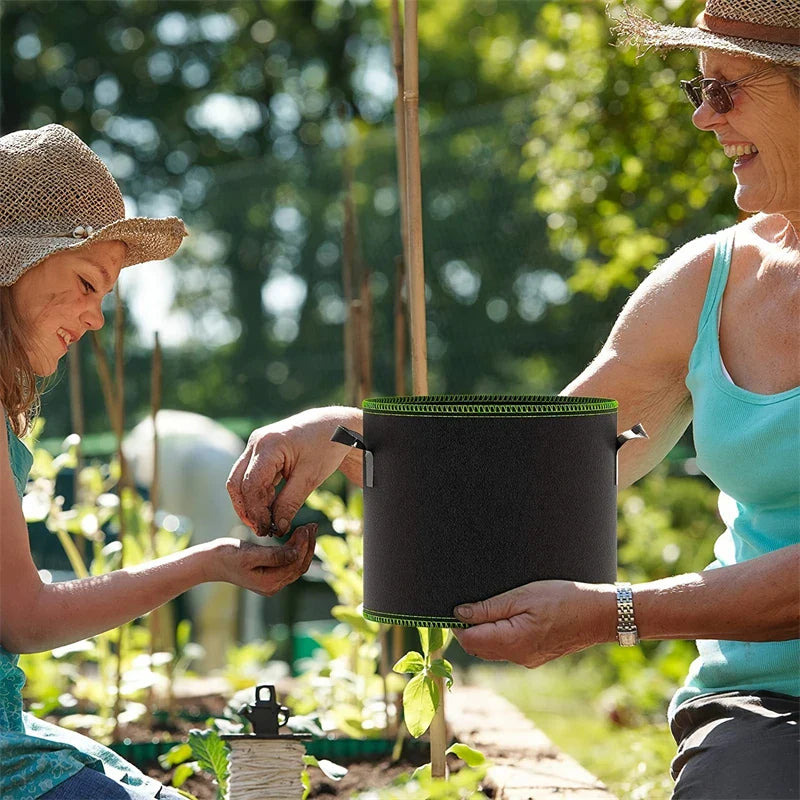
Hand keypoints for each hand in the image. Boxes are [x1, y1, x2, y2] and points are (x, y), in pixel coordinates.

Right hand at [212, 523, 317, 595]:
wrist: (211, 562)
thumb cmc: (227, 555)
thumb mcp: (250, 553)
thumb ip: (274, 555)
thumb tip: (296, 553)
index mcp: (269, 583)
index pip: (295, 564)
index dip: (304, 545)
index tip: (306, 526)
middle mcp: (273, 586)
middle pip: (299, 566)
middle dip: (308, 545)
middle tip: (311, 525)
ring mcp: (272, 582)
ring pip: (296, 565)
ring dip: (304, 547)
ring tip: (308, 528)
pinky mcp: (270, 575)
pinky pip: (289, 563)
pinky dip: (295, 549)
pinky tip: (297, 536)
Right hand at [226, 406, 362, 536]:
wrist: (332, 426)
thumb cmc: (326, 447)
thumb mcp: (311, 477)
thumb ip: (291, 502)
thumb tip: (277, 528)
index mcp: (268, 445)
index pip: (251, 485)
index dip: (256, 511)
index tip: (267, 530)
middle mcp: (256, 443)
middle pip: (237, 483)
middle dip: (247, 509)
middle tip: (262, 530)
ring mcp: (256, 446)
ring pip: (241, 481)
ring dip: (251, 503)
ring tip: (268, 522)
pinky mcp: (260, 452)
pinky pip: (250, 477)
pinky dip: (258, 494)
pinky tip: (271, 508)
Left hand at [452, 581, 615, 667]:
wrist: (598, 615)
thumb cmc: (563, 599)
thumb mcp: (522, 596)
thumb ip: (488, 608)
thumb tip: (459, 614)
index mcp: (512, 642)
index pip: (469, 640)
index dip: (457, 625)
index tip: (454, 608)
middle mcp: (517, 656)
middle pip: (477, 648)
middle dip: (467, 630)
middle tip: (469, 605)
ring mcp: (526, 660)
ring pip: (491, 650)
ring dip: (483, 633)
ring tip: (488, 608)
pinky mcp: (535, 657)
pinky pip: (507, 650)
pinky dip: (498, 636)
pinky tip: (506, 618)